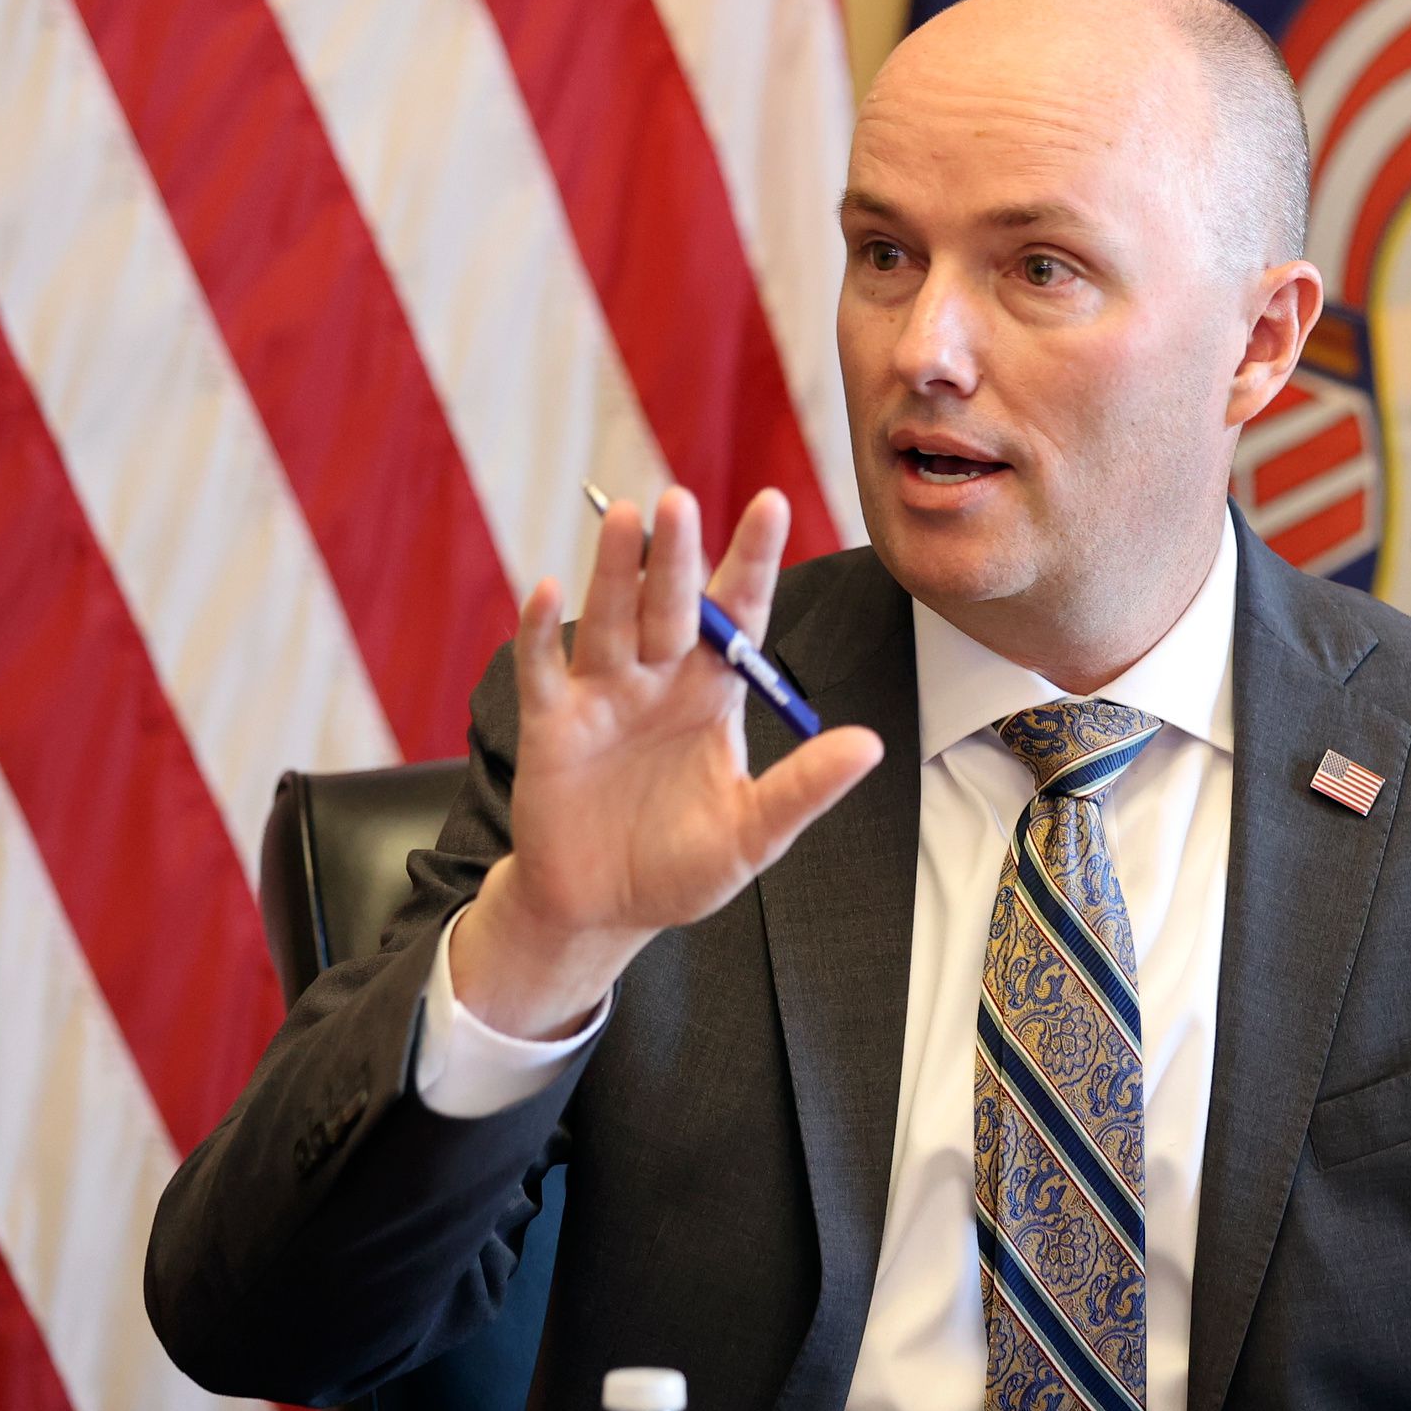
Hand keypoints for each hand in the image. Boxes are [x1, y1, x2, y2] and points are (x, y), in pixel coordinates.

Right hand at [451, 487, 883, 1036]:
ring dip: (616, 571)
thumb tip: (870, 746)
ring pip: (610, 620)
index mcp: (714, 694)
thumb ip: (804, 788)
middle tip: (682, 500)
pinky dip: (540, 633)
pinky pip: (544, 670)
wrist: (601, 910)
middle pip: (671, 606)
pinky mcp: (551, 726)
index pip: (740, 614)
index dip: (754, 560)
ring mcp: (602, 697)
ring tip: (625, 518)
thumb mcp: (753, 834)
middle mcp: (659, 680)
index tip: (773, 503)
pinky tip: (548, 589)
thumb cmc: (679, 867)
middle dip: (678, 556)